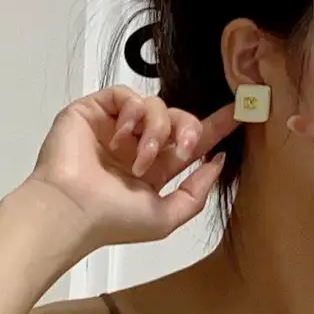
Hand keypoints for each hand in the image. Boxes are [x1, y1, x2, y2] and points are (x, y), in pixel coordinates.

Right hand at [29, 85, 237, 246]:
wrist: (72, 209)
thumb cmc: (115, 218)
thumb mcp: (166, 216)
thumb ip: (196, 190)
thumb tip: (218, 161)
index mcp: (154, 168)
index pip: (189, 141)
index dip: (214, 127)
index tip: (241, 112)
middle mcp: (137, 144)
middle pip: (177, 118)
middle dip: (190, 128)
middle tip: (186, 146)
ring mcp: (115, 126)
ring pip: (155, 106)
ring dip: (157, 130)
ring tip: (142, 158)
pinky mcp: (94, 110)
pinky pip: (125, 96)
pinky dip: (132, 113)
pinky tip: (121, 137)